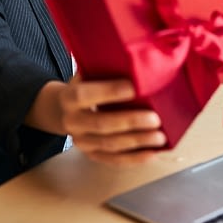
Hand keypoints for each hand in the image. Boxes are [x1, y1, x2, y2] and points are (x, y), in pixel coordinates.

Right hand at [32, 76, 167, 165]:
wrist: (62, 111)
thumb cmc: (84, 87)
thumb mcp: (86, 75)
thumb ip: (103, 72)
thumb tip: (135, 63)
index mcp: (68, 98)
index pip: (85, 95)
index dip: (108, 92)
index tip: (133, 88)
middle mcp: (72, 122)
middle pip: (101, 124)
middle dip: (131, 122)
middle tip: (155, 119)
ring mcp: (81, 142)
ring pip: (110, 145)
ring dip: (137, 142)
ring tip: (160, 137)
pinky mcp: (91, 155)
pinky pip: (113, 160)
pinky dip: (134, 158)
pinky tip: (152, 153)